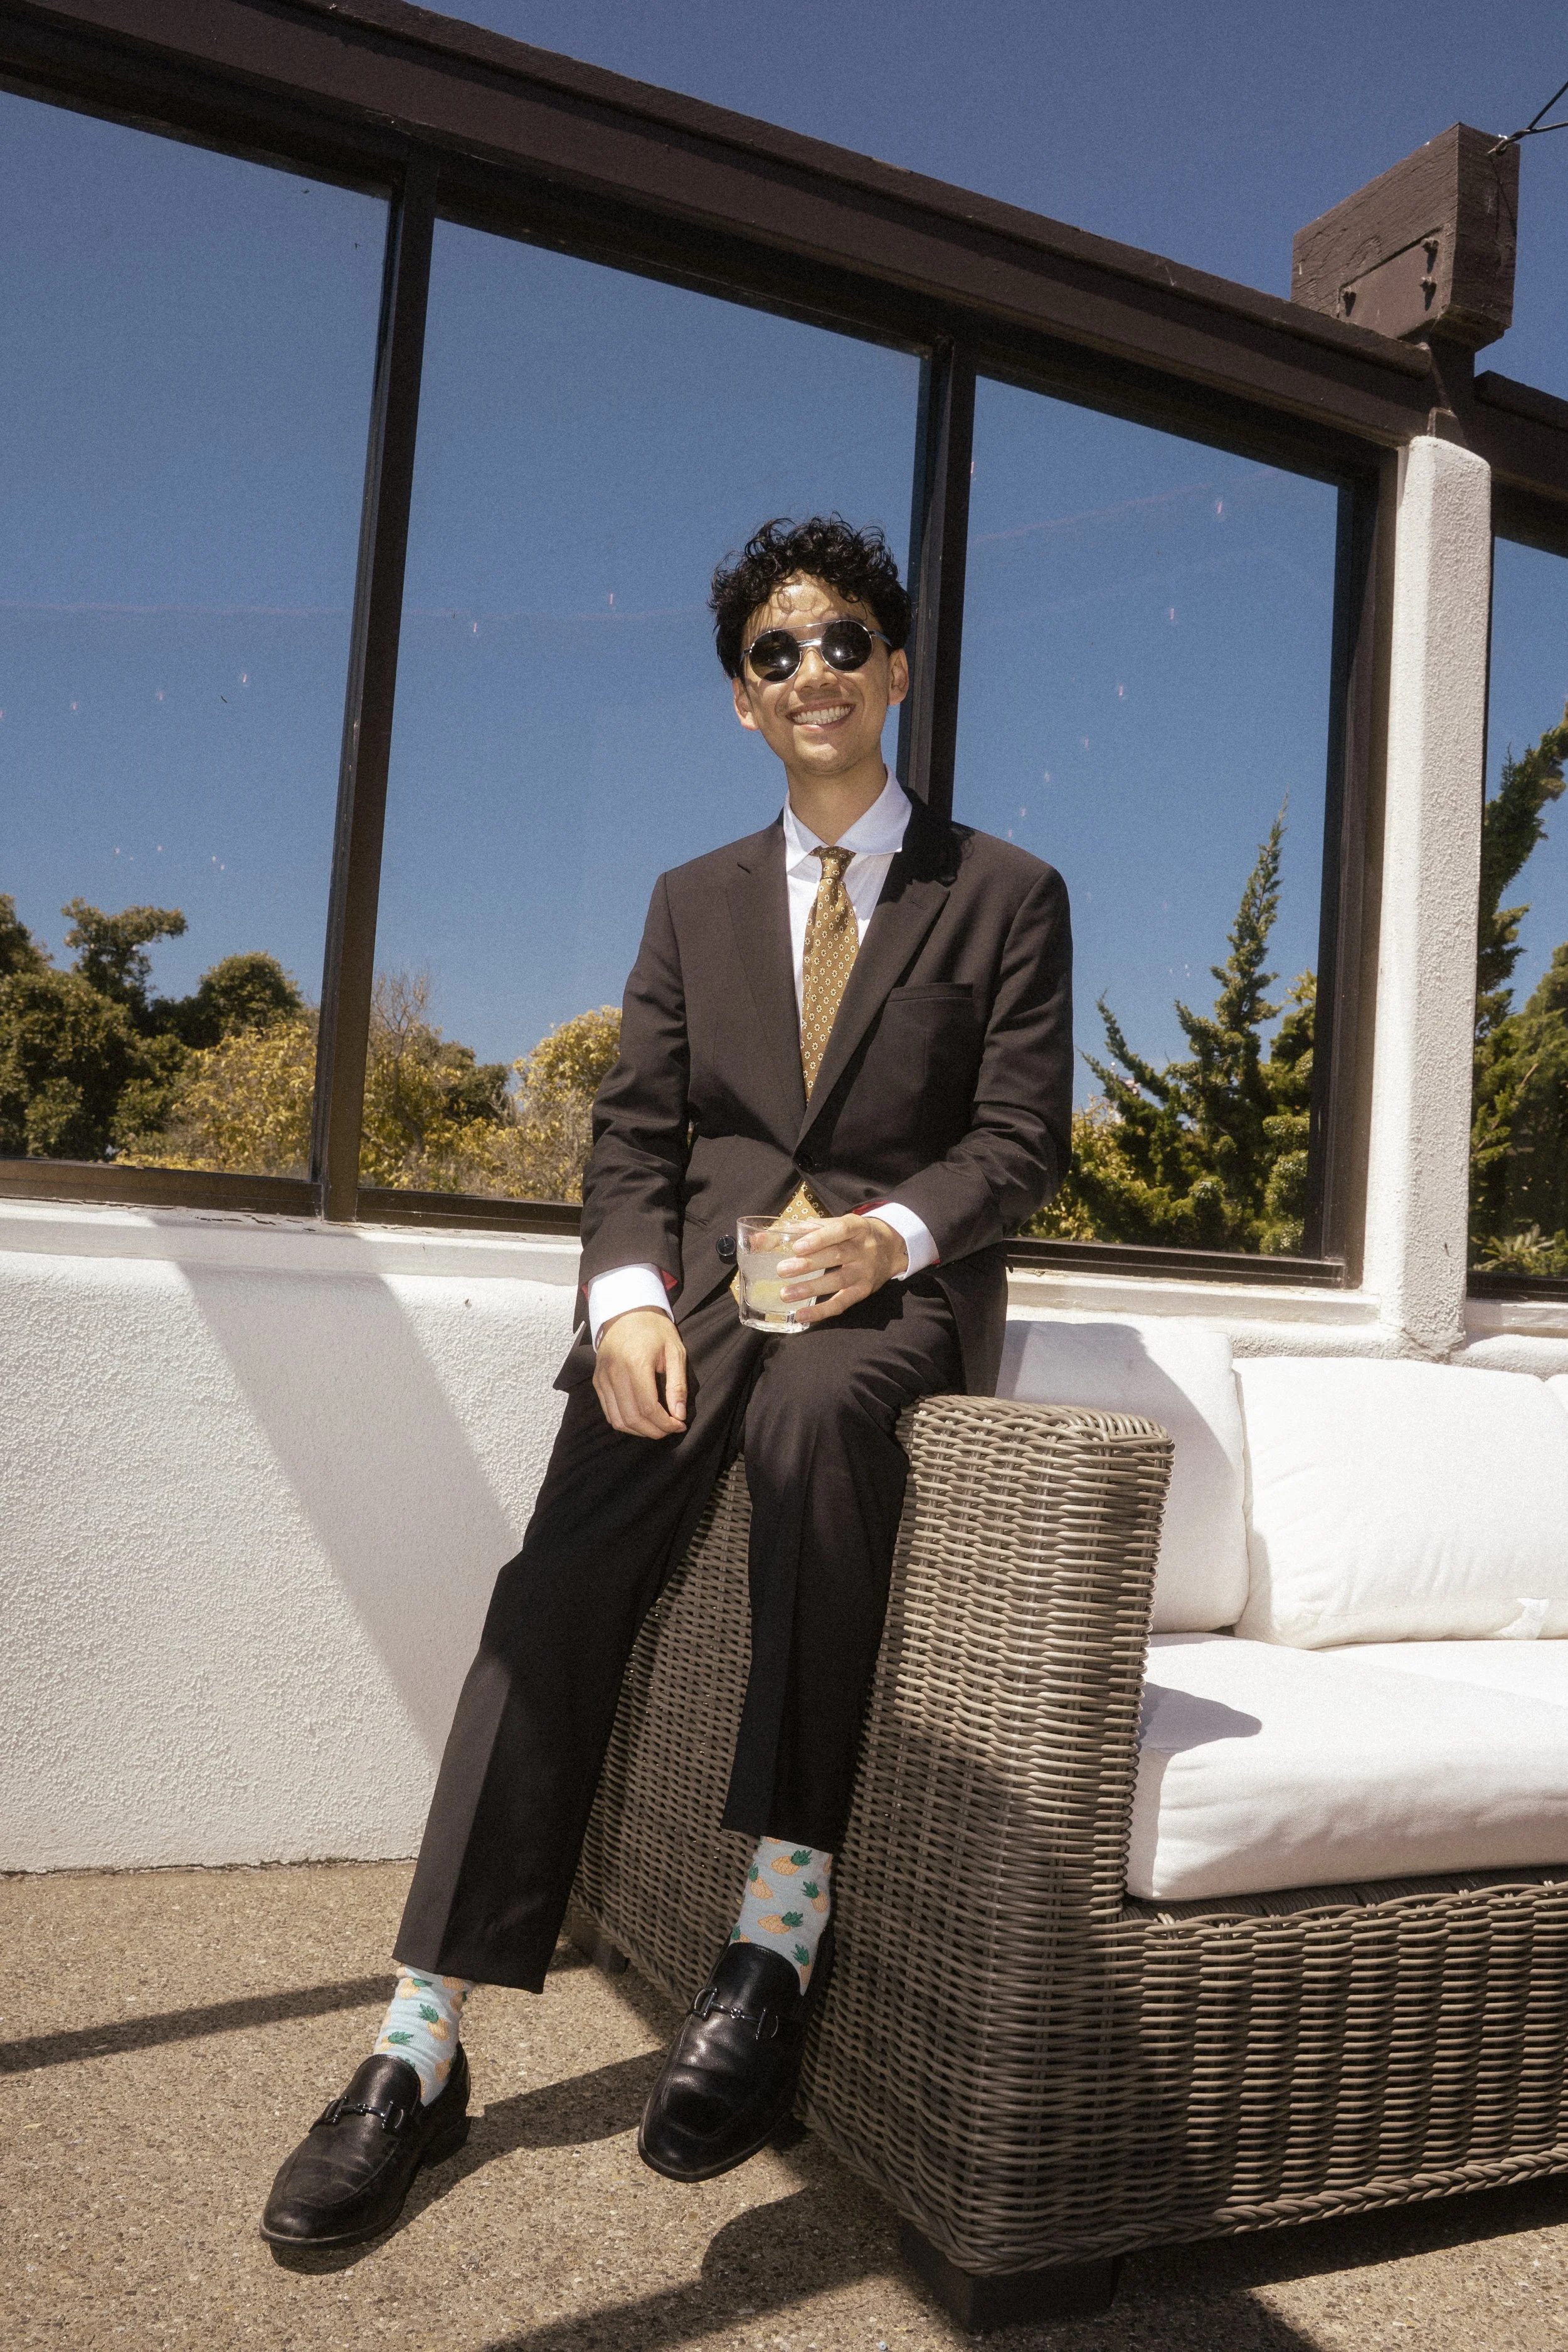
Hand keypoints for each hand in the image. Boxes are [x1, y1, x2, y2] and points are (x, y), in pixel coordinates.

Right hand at [593, 1309, 687, 1438]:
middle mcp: (614, 1372)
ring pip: (618, 1420)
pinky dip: (625, 1422)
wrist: (626, 1312)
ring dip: (639, 1431)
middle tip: (670, 1429)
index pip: (648, 1407)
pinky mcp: (597, 1381)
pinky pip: (609, 1412)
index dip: (665, 1423)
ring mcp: (602, 1378)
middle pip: (632, 1417)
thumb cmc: (655, 1330)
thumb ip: (677, 1385)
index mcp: (635, 1363)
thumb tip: (679, 1415)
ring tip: (657, 1427)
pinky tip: (641, 1420)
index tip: (680, 1425)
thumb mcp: (675, 1351)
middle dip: (654, 1431)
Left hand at [778, 1214, 907, 1325]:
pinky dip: (822, 1311)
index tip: (797, 1246)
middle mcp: (863, 1249)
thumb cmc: (850, 1234)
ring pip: (838, 1280)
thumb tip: (757, 1239)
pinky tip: (801, 1315)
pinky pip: (842, 1303)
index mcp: (855, 1227)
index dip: (819, 1238)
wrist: (890, 1247)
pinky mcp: (862, 1291)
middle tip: (782, 1270)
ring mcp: (864, 1272)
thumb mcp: (830, 1225)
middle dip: (808, 1264)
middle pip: (836, 1256)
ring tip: (786, 1294)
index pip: (839, 1230)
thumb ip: (796, 1230)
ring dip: (811, 1288)